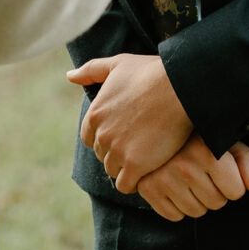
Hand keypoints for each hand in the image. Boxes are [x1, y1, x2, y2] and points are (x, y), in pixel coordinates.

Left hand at [67, 52, 192, 191]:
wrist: (179, 87)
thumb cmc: (151, 73)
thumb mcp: (118, 64)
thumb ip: (91, 70)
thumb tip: (69, 76)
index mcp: (95, 114)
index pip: (90, 138)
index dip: (107, 136)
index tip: (125, 131)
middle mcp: (102, 135)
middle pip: (103, 155)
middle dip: (118, 151)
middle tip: (140, 142)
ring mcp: (117, 151)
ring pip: (114, 171)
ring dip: (127, 167)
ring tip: (146, 156)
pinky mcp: (135, 166)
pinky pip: (126, 185)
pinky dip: (135, 181)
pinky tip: (149, 170)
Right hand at [137, 136, 248, 221]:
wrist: (159, 123)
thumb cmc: (200, 134)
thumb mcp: (226, 139)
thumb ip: (245, 160)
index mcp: (206, 150)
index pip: (236, 192)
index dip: (233, 183)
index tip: (224, 170)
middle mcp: (183, 164)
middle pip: (217, 203)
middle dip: (216, 192)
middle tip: (206, 173)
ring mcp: (162, 178)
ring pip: (196, 212)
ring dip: (198, 200)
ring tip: (191, 177)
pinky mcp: (147, 189)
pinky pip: (174, 216)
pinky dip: (177, 205)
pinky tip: (176, 185)